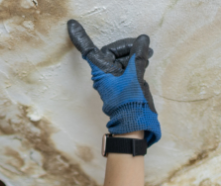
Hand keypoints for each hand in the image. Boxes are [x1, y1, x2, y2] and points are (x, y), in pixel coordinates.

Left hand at [67, 19, 160, 145]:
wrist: (133, 123)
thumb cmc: (129, 103)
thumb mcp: (135, 76)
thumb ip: (138, 57)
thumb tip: (142, 40)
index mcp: (101, 72)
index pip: (89, 50)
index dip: (81, 37)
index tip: (72, 26)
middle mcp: (104, 75)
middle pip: (112, 52)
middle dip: (128, 47)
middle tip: (143, 46)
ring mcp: (113, 80)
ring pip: (121, 60)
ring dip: (134, 55)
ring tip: (147, 55)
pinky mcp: (121, 84)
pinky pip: (126, 68)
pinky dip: (134, 63)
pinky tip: (145, 59)